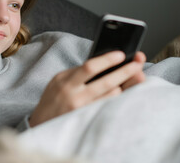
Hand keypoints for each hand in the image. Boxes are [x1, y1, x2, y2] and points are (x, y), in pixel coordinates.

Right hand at [29, 51, 145, 126]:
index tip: (121, 54)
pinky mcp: (86, 119)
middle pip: (105, 81)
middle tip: (138, 64)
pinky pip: (107, 106)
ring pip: (110, 96)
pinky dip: (116, 98)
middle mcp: (73, 95)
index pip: (89, 67)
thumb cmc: (52, 100)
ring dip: (123, 86)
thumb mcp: (58, 81)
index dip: (107, 60)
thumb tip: (102, 65)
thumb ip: (77, 74)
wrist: (41, 124)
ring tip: (131, 79)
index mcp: (65, 81)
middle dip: (125, 71)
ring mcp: (81, 109)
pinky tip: (122, 92)